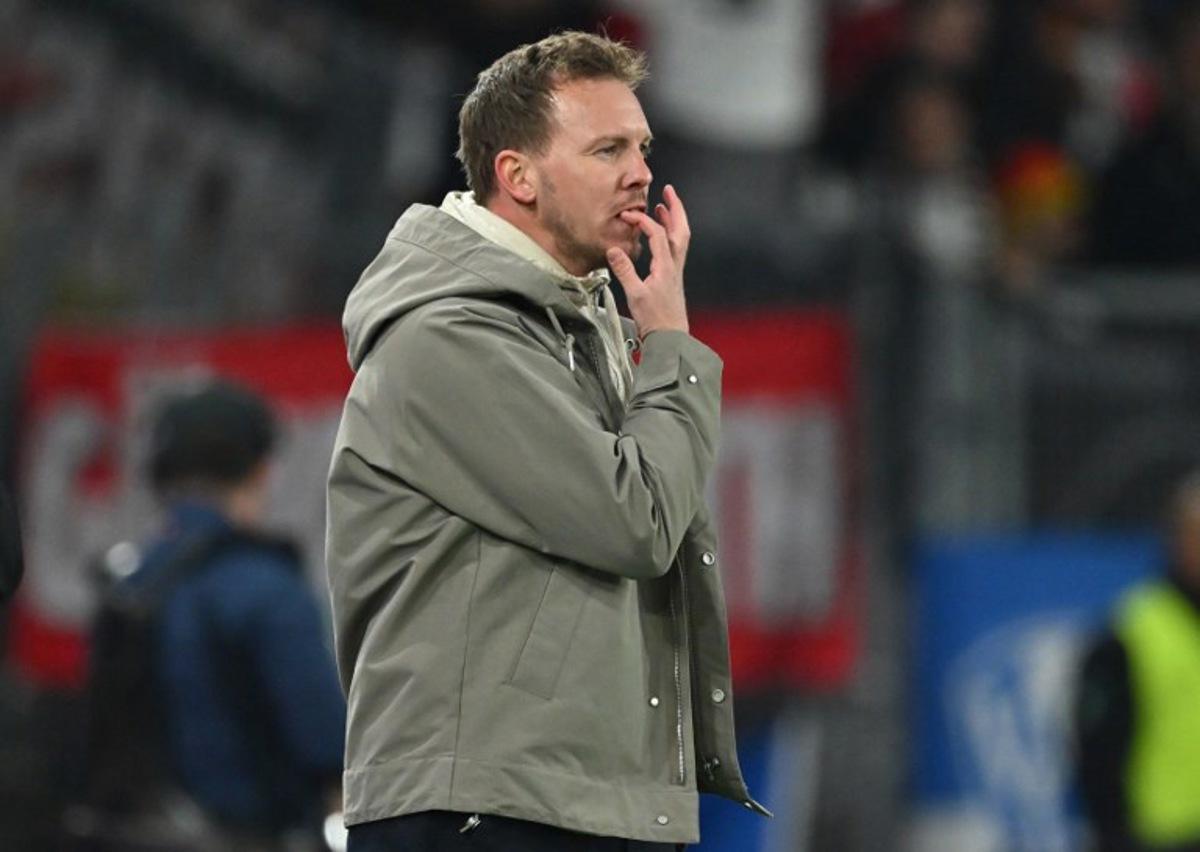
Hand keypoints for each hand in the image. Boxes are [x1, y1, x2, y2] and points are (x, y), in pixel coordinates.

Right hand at [606, 184, 689, 337]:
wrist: (670, 338)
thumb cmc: (655, 320)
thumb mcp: (635, 295)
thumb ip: (625, 271)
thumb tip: (614, 249)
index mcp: (666, 266)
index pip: (656, 233)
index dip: (642, 220)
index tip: (627, 215)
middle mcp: (674, 265)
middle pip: (680, 230)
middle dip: (675, 208)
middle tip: (669, 191)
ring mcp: (675, 271)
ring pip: (679, 239)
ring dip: (673, 221)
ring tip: (664, 207)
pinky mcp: (672, 279)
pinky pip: (674, 250)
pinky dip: (669, 236)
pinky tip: (660, 237)